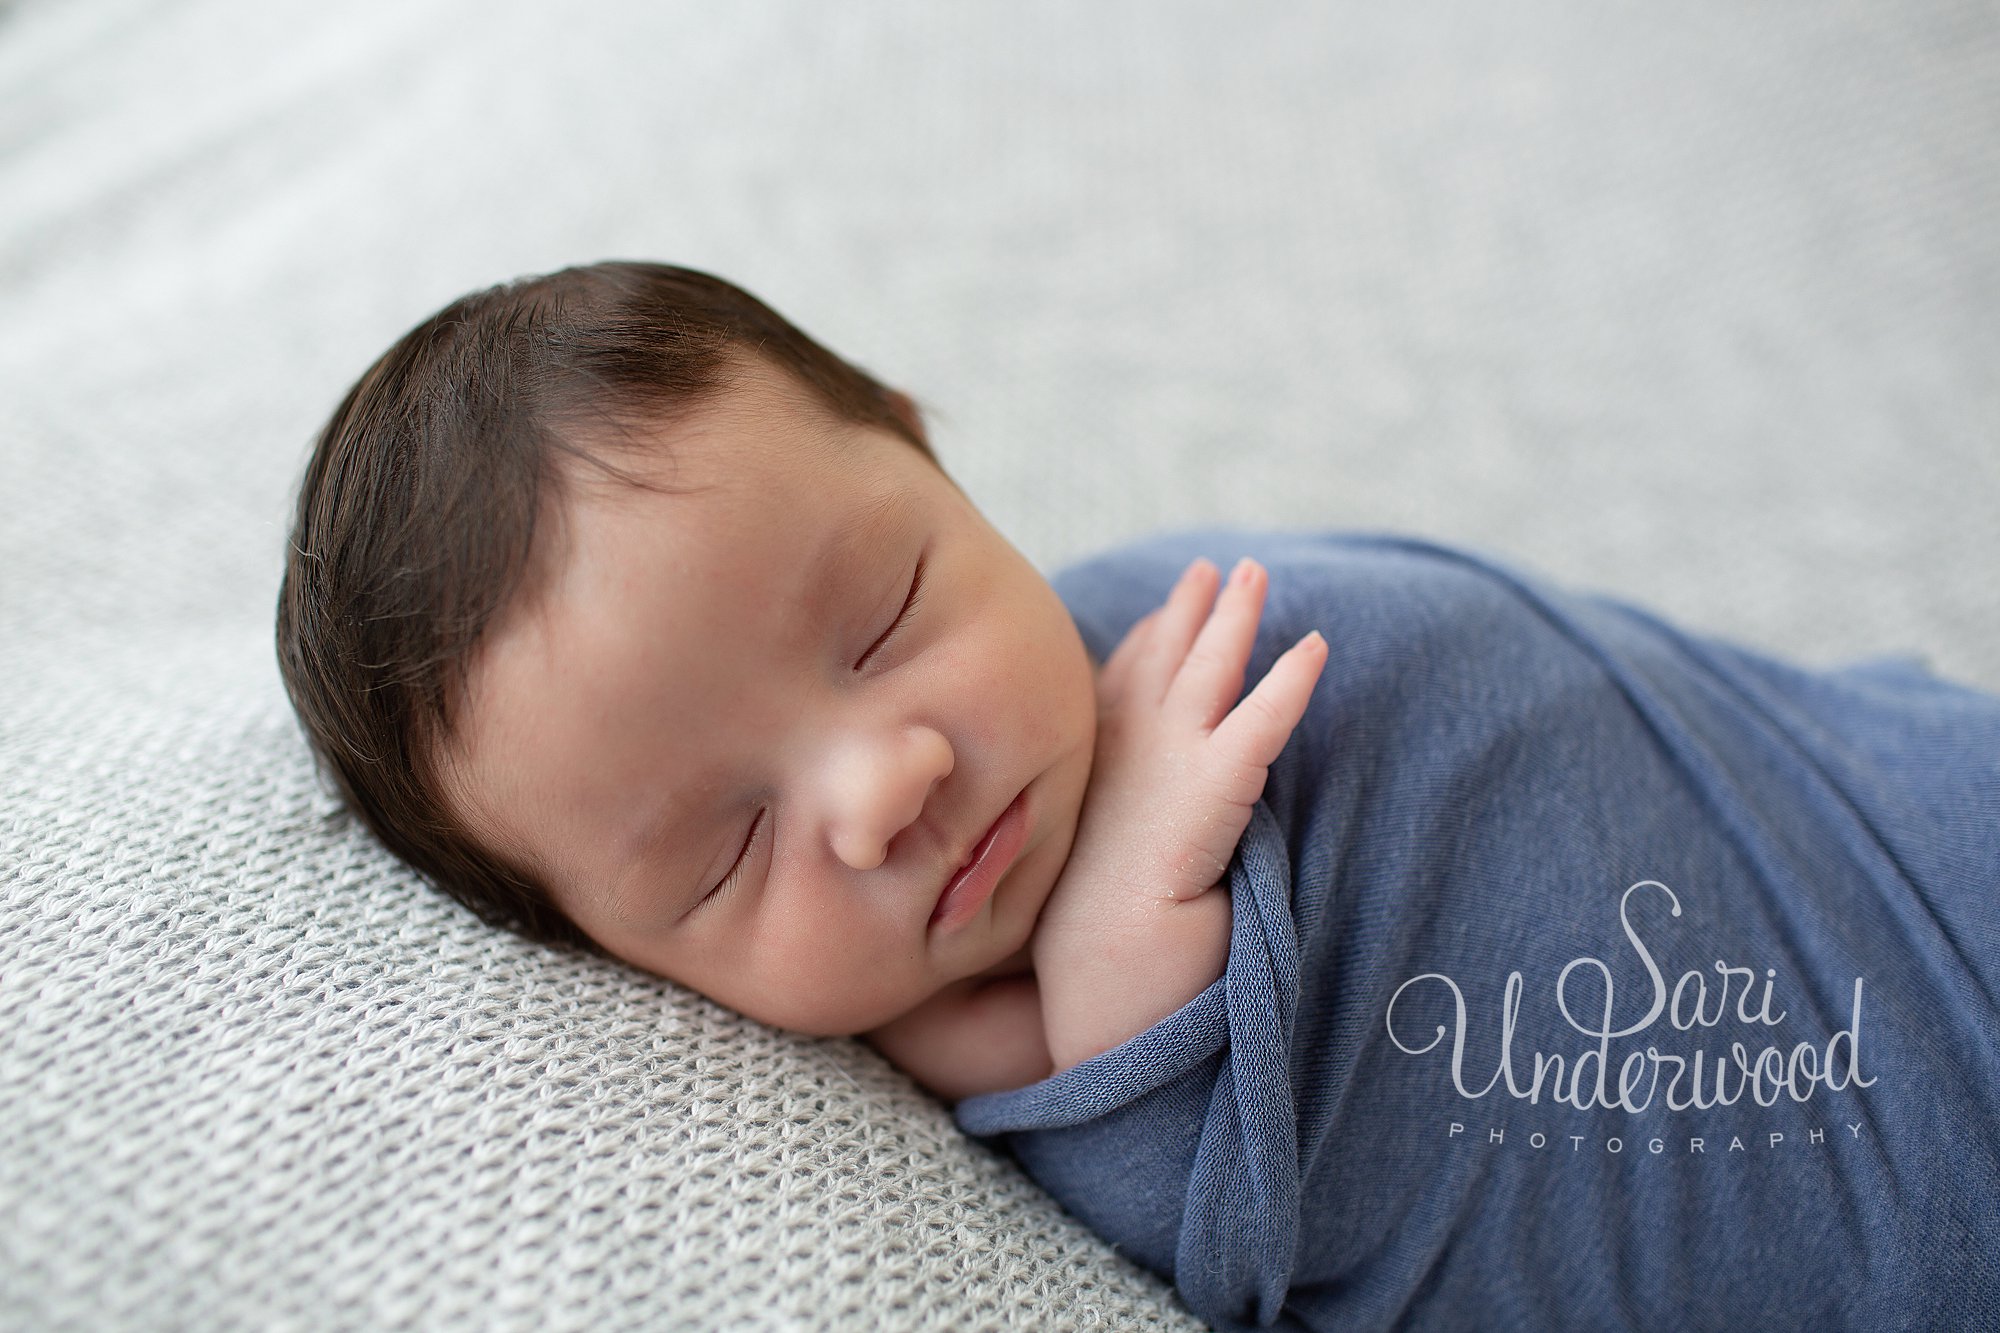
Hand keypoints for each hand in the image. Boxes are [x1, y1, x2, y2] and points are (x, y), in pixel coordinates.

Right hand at [1064, 555, 1327, 910]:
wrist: (1104, 966)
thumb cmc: (1093, 941)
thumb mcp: (1086, 865)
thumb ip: (1106, 829)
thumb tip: (1122, 829)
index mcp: (1092, 766)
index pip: (1120, 686)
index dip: (1146, 644)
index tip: (1163, 614)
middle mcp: (1125, 747)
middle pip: (1163, 657)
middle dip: (1189, 609)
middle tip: (1210, 569)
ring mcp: (1168, 758)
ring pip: (1212, 668)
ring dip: (1236, 617)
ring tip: (1257, 574)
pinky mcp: (1217, 780)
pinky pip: (1265, 716)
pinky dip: (1293, 679)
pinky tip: (1317, 647)